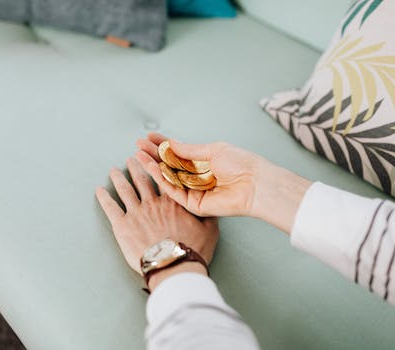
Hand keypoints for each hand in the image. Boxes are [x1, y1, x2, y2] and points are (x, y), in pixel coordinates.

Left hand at [96, 157, 218, 289]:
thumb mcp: (209, 230)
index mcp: (172, 201)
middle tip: (132, 158)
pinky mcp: (122, 225)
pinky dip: (103, 198)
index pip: (163, 178)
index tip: (153, 158)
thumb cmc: (191, 250)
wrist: (173, 265)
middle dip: (136, 166)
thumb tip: (210, 206)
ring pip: (125, 189)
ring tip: (114, 170)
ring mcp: (136, 212)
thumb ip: (208, 215)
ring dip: (119, 178)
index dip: (157, 167)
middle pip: (142, 180)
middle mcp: (153, 203)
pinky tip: (99, 190)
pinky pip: (110, 207)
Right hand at [136, 133, 312, 233]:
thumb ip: (189, 150)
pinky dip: (162, 180)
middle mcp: (197, 177)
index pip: (178, 153)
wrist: (256, 183)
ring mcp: (194, 191)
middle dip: (154, 155)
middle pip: (170, 166)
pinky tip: (152, 168)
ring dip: (153, 167)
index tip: (148, 137)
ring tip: (139, 155)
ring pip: (169, 179)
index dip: (163, 145)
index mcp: (203, 163)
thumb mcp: (212, 150)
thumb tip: (171, 143)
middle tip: (138, 146)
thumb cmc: (241, 164)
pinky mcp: (194, 205)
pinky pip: (174, 191)